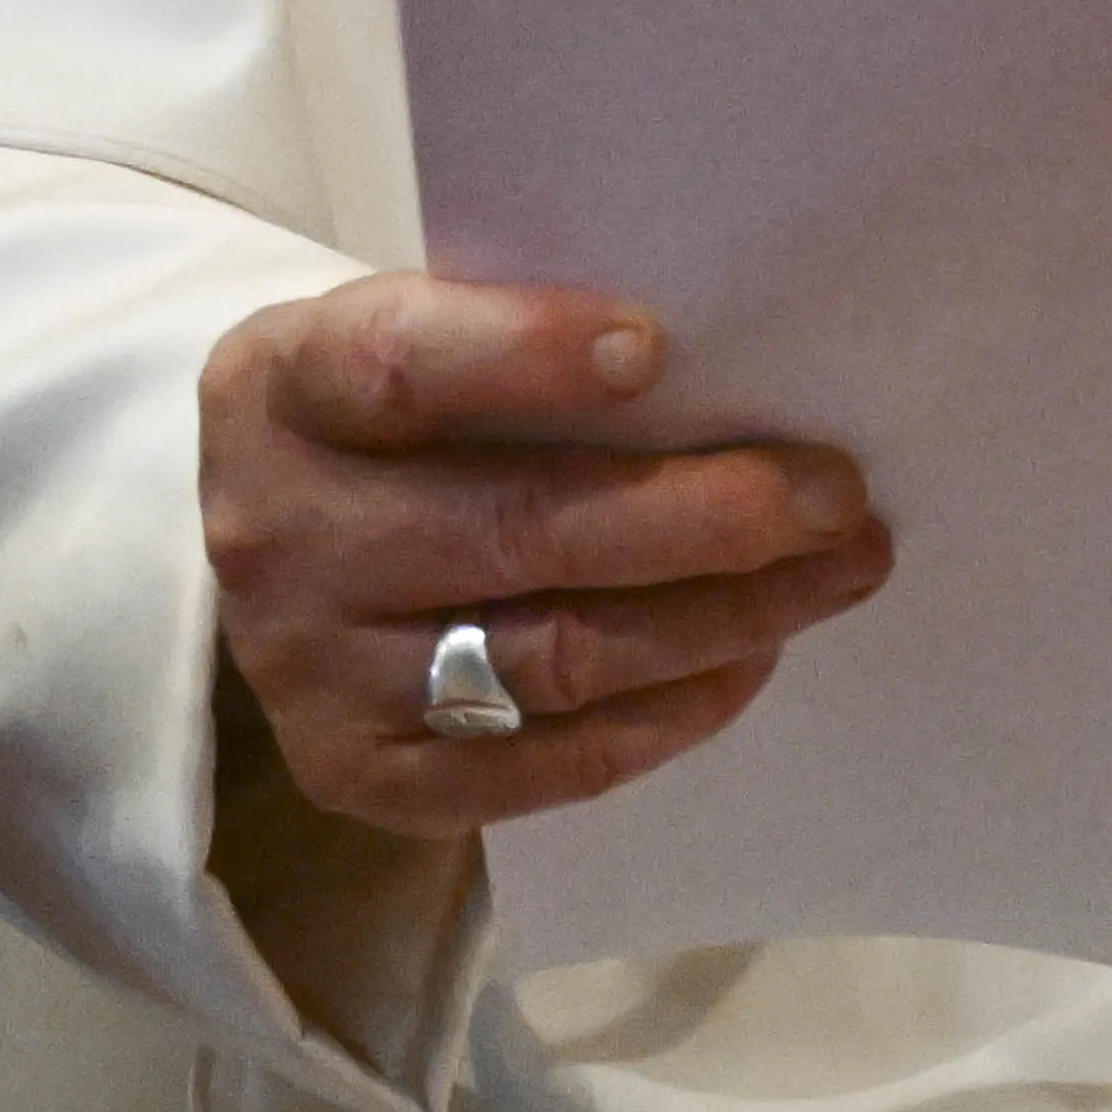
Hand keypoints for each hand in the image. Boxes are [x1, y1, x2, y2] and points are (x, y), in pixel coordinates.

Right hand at [195, 275, 892, 841]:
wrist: (274, 541)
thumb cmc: (395, 416)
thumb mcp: (414, 336)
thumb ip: (523, 341)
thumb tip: (731, 373)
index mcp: (284, 388)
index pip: (397, 365)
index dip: (523, 352)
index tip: (656, 344)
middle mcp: (279, 537)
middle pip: (513, 531)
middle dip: (704, 515)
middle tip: (837, 493)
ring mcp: (313, 673)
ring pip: (551, 656)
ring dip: (721, 617)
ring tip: (832, 571)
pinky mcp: (363, 775)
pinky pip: (544, 764)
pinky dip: (669, 712)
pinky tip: (751, 656)